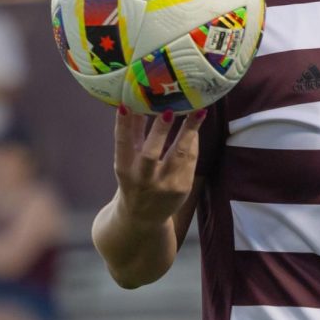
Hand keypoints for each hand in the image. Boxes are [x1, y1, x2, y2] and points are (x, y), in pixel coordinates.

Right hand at [113, 106, 206, 224]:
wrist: (142, 218)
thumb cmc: (134, 180)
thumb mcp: (127, 160)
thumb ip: (131, 134)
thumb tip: (133, 102)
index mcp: (124, 169)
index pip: (122, 143)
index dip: (123, 125)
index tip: (127, 105)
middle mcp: (142, 179)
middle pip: (151, 154)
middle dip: (160, 131)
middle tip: (169, 110)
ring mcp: (164, 185)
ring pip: (179, 156)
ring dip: (189, 131)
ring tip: (198, 111)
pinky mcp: (182, 188)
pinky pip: (190, 160)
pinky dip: (193, 141)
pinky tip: (196, 125)